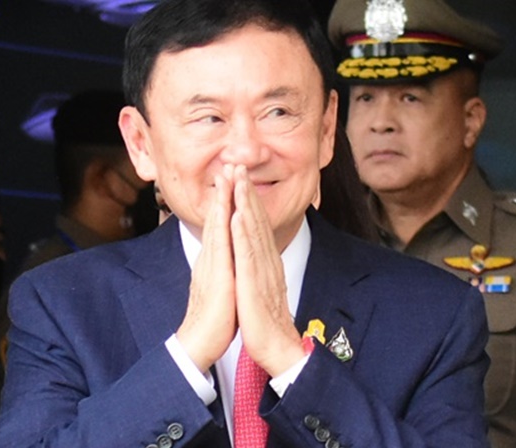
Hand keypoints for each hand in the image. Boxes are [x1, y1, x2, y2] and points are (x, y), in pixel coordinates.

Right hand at [176, 169, 236, 371]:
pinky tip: (228, 209)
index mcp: (214, 260)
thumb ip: (223, 270)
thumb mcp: (220, 287)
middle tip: (228, 165)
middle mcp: (211, 257)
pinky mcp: (217, 275)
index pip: (220, 225)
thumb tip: (229, 261)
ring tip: (227, 175)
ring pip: (218, 225)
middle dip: (224, 190)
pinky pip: (221, 246)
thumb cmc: (213, 319)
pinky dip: (224, 225)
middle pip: (217, 218)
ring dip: (223, 199)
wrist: (200, 342)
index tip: (231, 180)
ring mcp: (212, 264)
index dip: (225, 201)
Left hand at [230, 165, 303, 376]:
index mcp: (265, 262)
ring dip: (245, 203)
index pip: (257, 225)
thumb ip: (259, 268)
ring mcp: (262, 271)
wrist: (277, 348)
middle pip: (256, 220)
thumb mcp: (262, 287)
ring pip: (253, 231)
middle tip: (238, 165)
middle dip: (246, 191)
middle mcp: (266, 261)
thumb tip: (254, 255)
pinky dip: (243, 234)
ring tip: (238, 180)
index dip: (248, 200)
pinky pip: (249, 255)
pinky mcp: (254, 284)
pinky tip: (237, 216)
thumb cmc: (266, 321)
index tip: (240, 178)